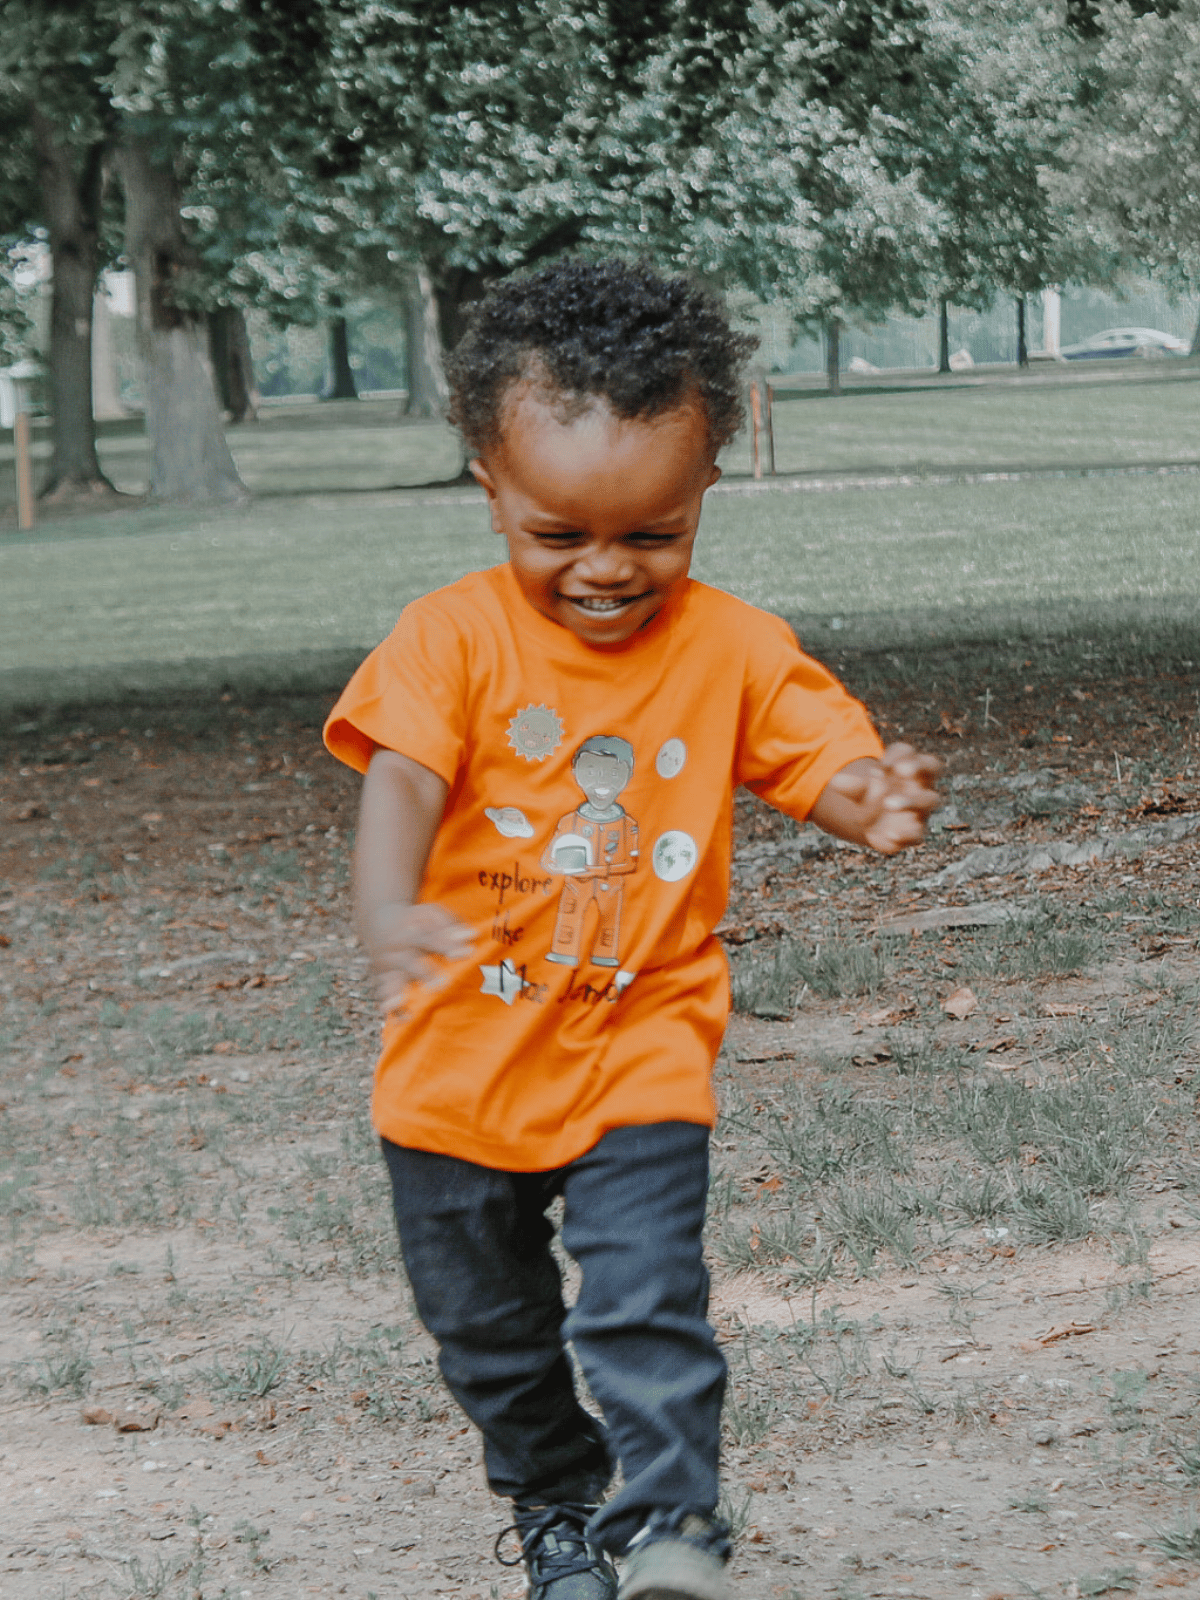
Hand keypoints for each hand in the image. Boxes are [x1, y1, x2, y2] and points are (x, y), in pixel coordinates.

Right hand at [363, 901, 475, 1013]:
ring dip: (399, 994)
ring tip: (407, 1007)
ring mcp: (385, 967)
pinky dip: (393, 1008)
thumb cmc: (414, 921)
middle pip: (409, 963)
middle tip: (443, 984)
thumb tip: (470, 936)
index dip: (447, 946)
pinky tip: (406, 1018)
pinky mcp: (381, 980)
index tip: (468, 952)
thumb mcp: (430, 915)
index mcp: (408, 932)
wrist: (377, 921)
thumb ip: (450, 925)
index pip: (429, 939)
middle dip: (425, 974)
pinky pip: (385, 996)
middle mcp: (394, 950)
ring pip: (391, 982)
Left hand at [826, 743, 942, 854]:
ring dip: (910, 800)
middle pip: (932, 767)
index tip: (882, 763)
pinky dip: (906, 835)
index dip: (899, 754)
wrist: (873, 824)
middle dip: (917, 767)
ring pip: (929, 800)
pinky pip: (918, 834)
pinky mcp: (916, 832)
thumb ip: (851, 785)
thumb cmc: (871, 795)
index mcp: (908, 767)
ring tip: (887, 803)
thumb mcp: (859, 788)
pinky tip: (890, 834)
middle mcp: (921, 784)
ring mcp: (922, 808)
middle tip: (900, 770)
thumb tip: (835, 782)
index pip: (909, 752)